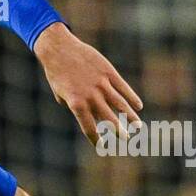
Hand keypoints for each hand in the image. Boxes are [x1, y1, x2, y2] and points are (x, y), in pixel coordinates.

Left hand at [34, 21, 141, 145]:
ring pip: (120, 103)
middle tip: (126, 140)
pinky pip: (123, 87)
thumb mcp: (61, 93)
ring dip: (130, 116)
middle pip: (108, 118)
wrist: (59, 49)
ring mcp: (101, 83)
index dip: (96, 138)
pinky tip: (138, 106)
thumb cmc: (57, 73)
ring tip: (138, 127)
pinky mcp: (108, 72)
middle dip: (118, 131)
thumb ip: (74, 105)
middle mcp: (91, 96)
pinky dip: (132, 97)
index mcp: (76, 104)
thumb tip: (88, 112)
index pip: (89, 127)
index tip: (102, 146)